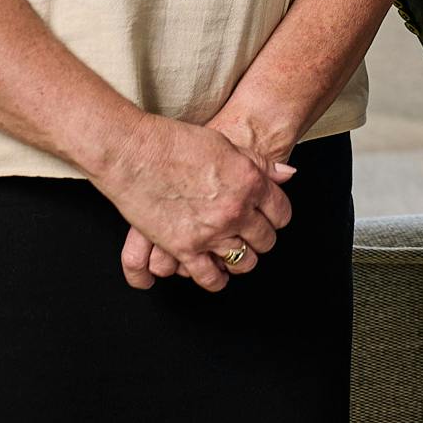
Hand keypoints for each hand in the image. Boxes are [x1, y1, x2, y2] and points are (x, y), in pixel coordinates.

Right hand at [96, 114, 291, 291]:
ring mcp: (211, 232)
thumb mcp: (227, 145)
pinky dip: (216, 280)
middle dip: (262, 239)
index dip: (278, 216)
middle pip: (265, 239)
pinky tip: (217, 275)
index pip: (281, 212)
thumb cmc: (177, 143)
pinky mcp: (184, 248)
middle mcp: (235, 211)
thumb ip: (259, 164)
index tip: (272, 218)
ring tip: (239, 254)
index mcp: (250, 183)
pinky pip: (209, 277)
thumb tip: (287, 175)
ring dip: (243, 259)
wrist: (135, 153)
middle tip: (255, 235)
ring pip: (242, 261)